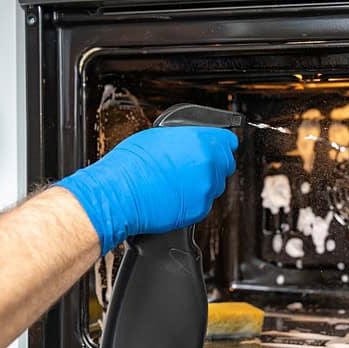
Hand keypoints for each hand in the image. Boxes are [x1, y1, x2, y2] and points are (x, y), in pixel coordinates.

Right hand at [57, 126, 237, 254]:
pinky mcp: (200, 210)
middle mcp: (209, 165)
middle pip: (226, 164)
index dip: (221, 144)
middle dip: (213, 164)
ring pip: (215, 185)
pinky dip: (193, 200)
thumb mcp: (158, 135)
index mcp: (201, 141)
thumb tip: (192, 140)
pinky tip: (174, 195)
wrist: (119, 194)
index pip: (229, 141)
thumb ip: (186, 137)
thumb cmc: (131, 164)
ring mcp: (206, 189)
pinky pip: (204, 202)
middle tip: (192, 166)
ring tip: (177, 181)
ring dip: (203, 182)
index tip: (218, 147)